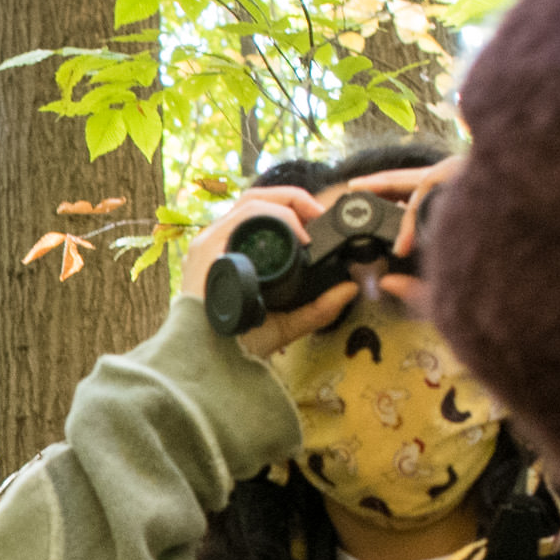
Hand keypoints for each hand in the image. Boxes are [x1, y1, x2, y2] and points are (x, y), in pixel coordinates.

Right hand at [188, 162, 453, 361]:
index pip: (259, 217)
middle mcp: (220, 244)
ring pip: (251, 201)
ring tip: (312, 220)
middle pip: (256, 201)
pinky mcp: (208, 246)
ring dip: (286, 203)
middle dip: (292, 199)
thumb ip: (319, 308)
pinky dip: (273, 213)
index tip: (319, 222)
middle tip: (320, 214)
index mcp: (233, 255)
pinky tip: (296, 229)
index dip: (291, 210)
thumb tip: (351, 288)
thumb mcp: (287, 322)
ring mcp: (211, 243)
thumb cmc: (240, 342)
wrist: (213, 359)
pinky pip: (243, 214)